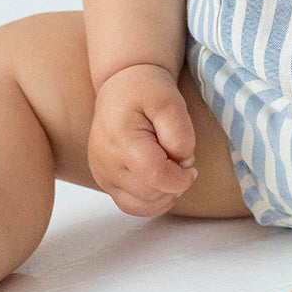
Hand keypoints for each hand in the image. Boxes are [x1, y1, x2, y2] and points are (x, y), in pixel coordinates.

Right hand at [87, 64, 198, 216]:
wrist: (121, 85)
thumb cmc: (146, 90)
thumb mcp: (170, 101)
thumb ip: (180, 134)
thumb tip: (182, 164)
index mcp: (119, 140)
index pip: (155, 176)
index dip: (181, 177)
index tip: (191, 165)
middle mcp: (105, 162)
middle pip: (150, 193)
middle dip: (173, 183)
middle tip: (179, 158)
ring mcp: (101, 174)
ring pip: (141, 205)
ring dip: (163, 193)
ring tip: (169, 169)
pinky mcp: (104, 180)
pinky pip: (130, 205)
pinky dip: (151, 201)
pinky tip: (161, 183)